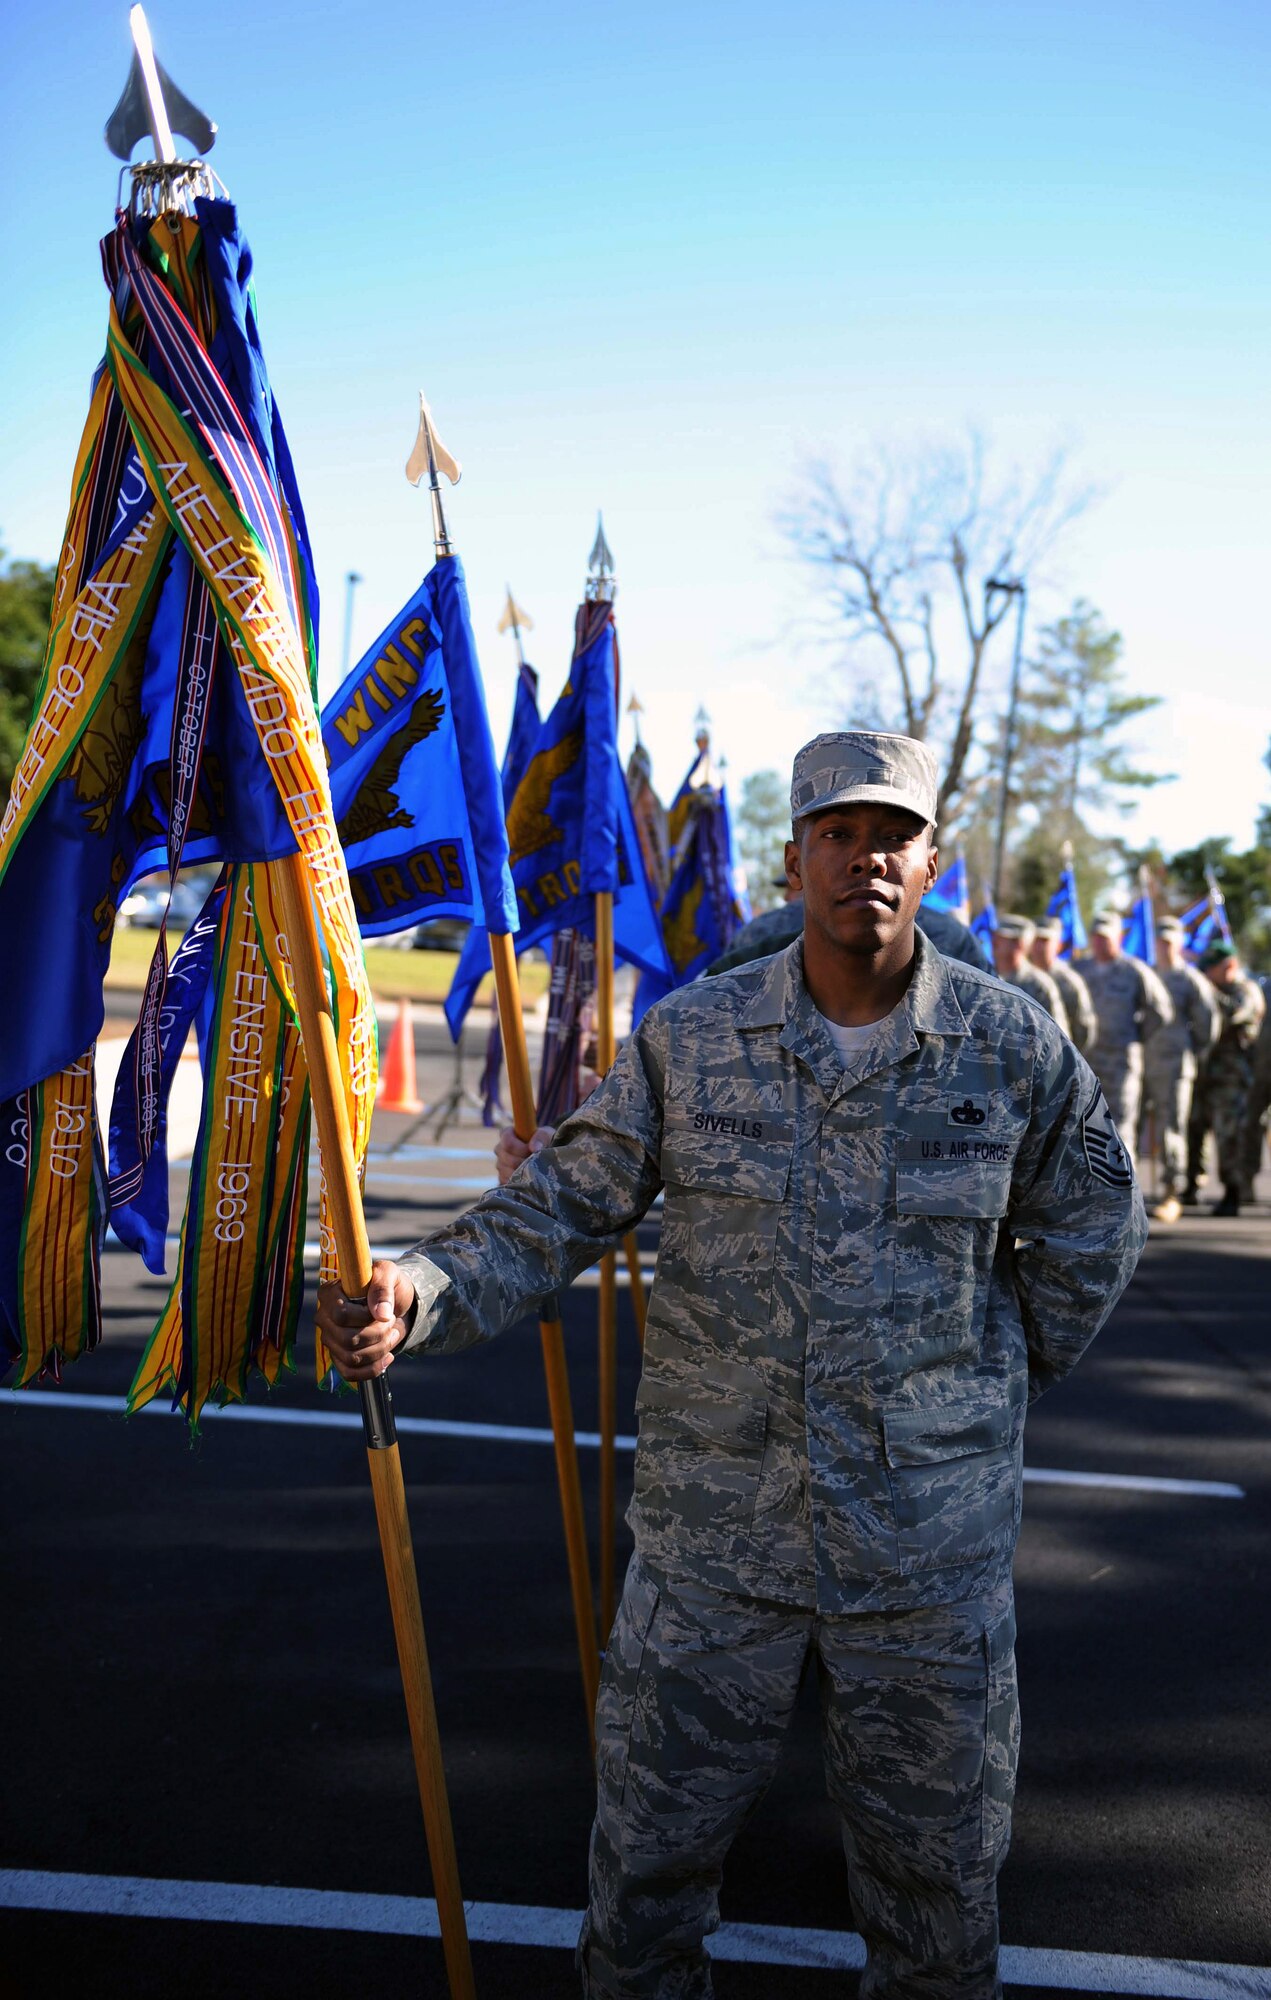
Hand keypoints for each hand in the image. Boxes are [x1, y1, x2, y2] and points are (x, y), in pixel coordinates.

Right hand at [316, 1259, 415, 1380]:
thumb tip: (380, 1314)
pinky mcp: (339, 1357)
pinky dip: (373, 1369)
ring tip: (391, 1335)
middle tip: (391, 1322)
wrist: (396, 1306)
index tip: (382, 1310)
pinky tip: (387, 1357)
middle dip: (378, 1334)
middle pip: (348, 1340)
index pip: (341, 1315)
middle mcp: (324, 1318)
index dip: (366, 1317)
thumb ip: (383, 1288)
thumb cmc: (388, 1286)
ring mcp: (330, 1340)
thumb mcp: (389, 1275)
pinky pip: (350, 1373)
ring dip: (380, 1349)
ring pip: (352, 1358)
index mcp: (329, 1294)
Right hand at [495, 1124, 555, 1186]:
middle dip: (523, 1161)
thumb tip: (534, 1148)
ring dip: (521, 1172)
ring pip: (505, 1171)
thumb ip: (542, 1137)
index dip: (519, 1148)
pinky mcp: (502, 1178)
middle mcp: (500, 1149)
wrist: (546, 1157)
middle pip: (506, 1158)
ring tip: (533, 1170)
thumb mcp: (547, 1135)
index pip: (507, 1141)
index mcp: (507, 1134)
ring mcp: (500, 1165)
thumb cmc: (545, 1142)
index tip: (531, 1151)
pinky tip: (528, 1178)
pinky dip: (518, 1182)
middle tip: (535, 1162)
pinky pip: (506, 1182)